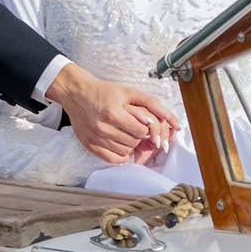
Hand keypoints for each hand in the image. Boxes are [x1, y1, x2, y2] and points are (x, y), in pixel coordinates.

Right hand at [46, 64, 180, 163]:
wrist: (77, 94)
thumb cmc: (104, 92)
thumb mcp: (130, 92)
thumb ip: (152, 104)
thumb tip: (172, 122)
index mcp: (113, 113)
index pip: (142, 131)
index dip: (146, 128)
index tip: (142, 123)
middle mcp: (103, 128)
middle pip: (134, 142)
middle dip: (138, 135)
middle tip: (132, 126)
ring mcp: (96, 139)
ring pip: (126, 151)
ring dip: (130, 144)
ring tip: (124, 132)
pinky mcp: (90, 146)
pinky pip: (114, 159)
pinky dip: (121, 153)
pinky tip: (119, 142)